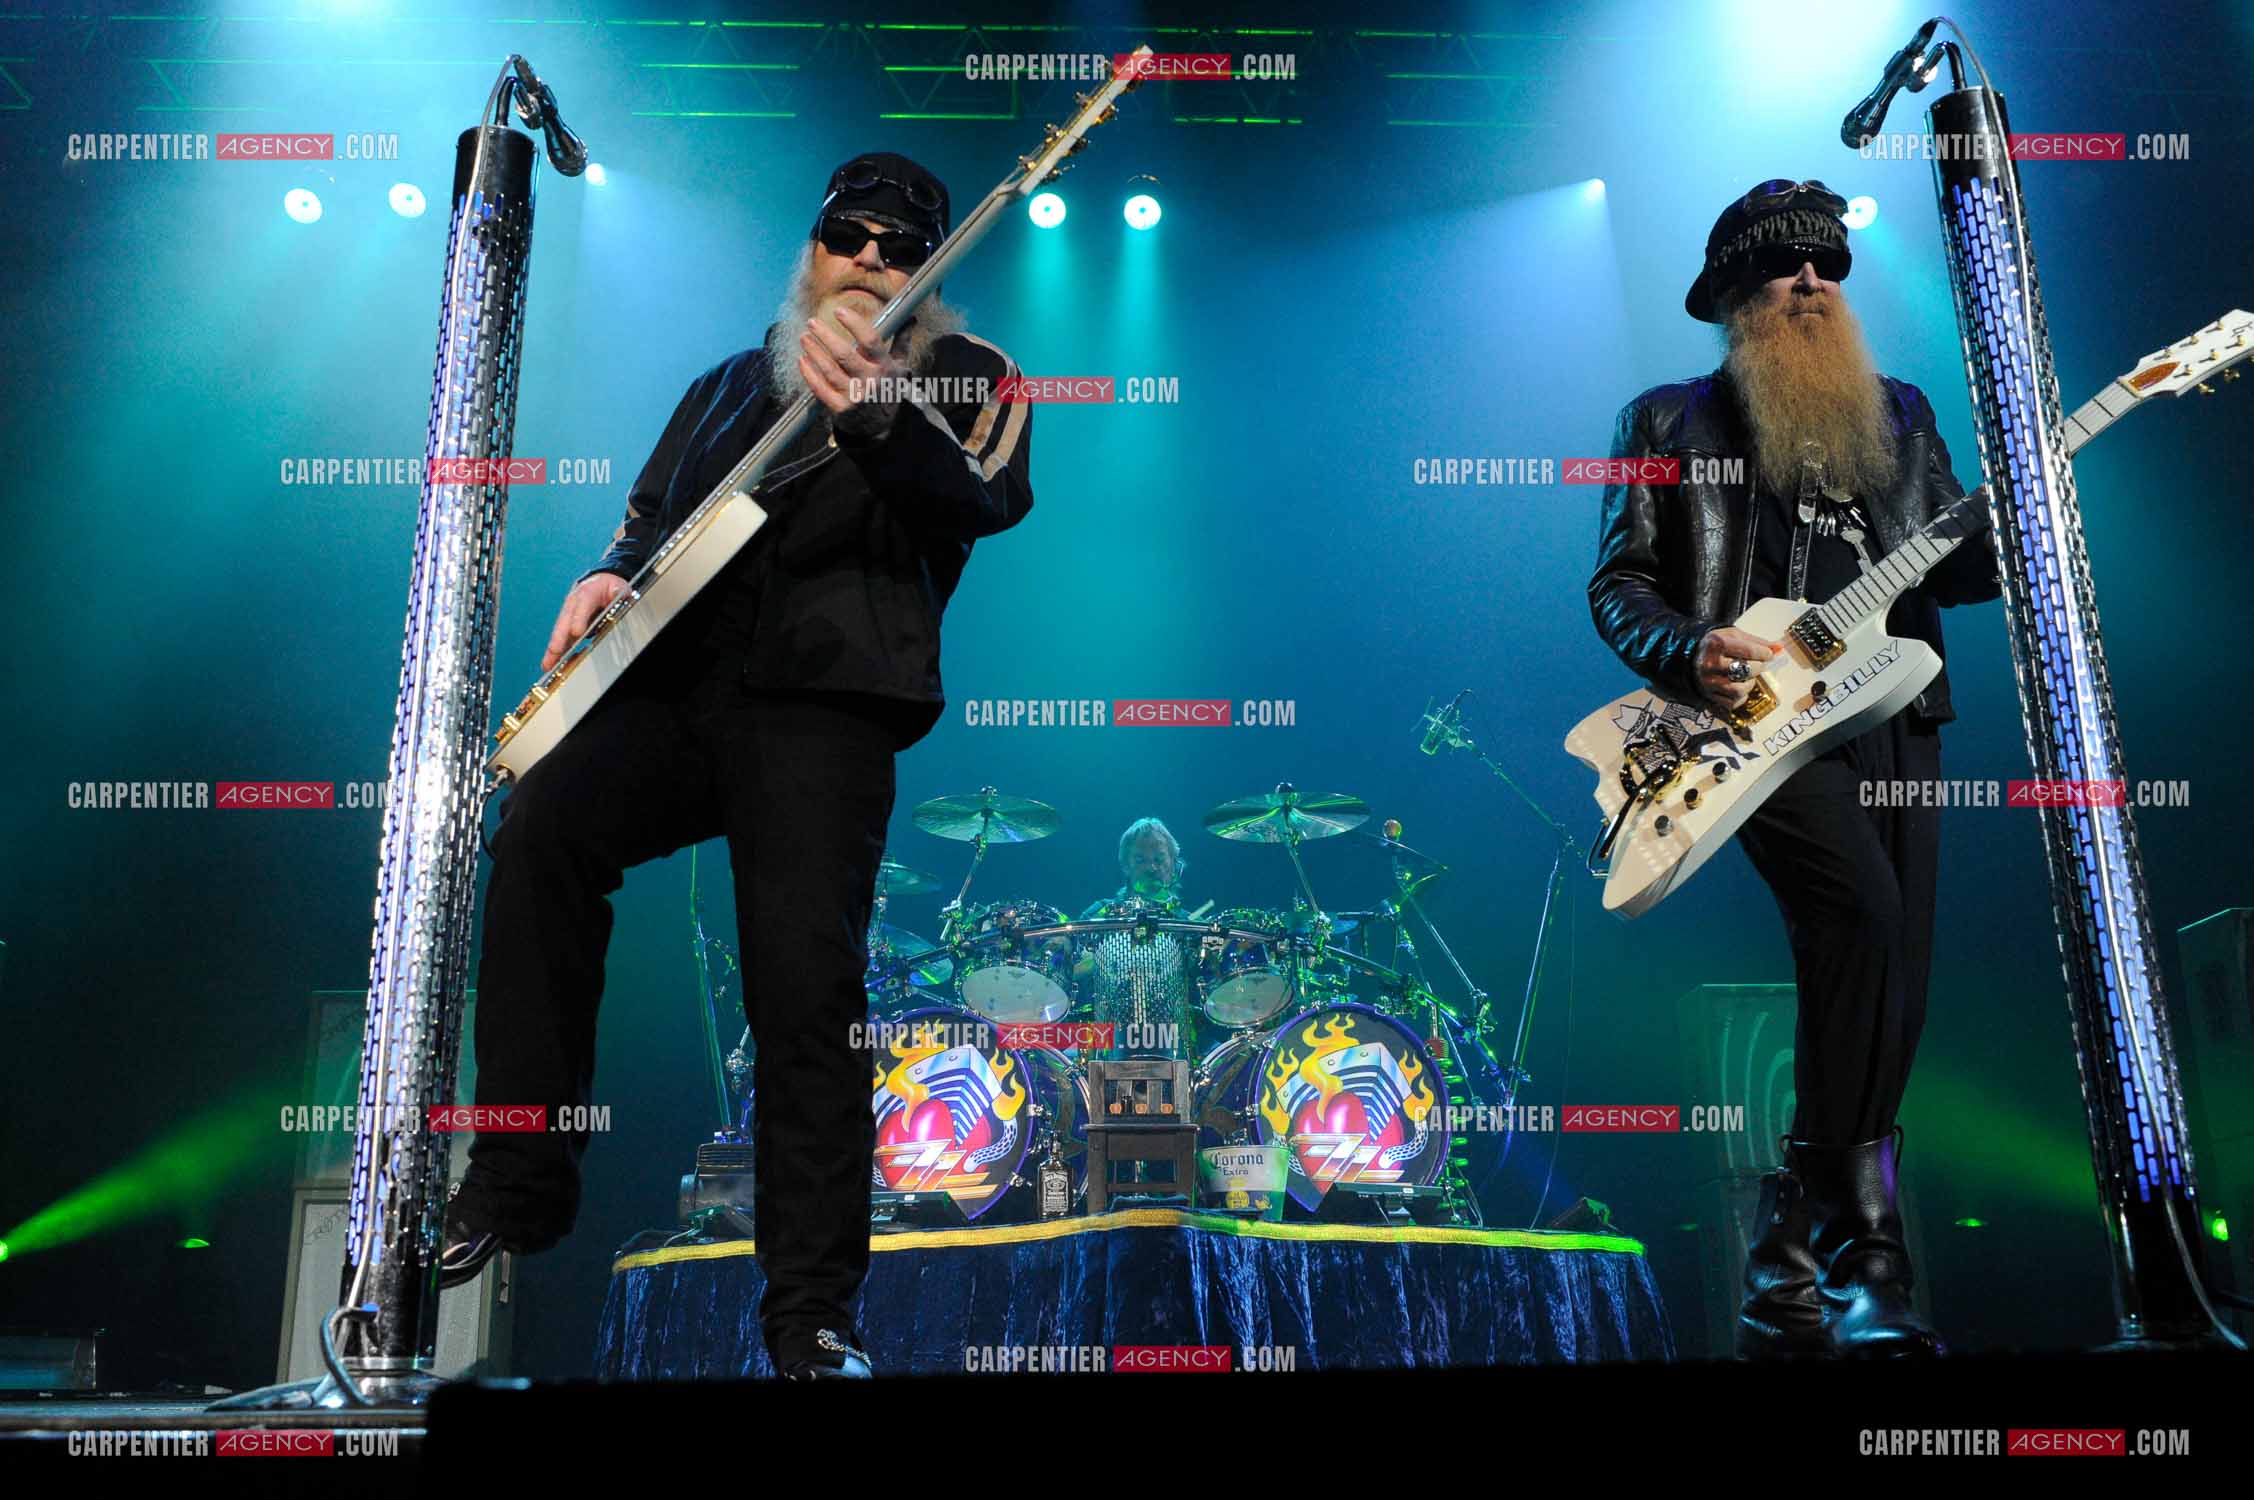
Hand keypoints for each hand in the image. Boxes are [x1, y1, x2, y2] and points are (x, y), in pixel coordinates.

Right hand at [543, 571, 629, 671]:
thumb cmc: (609, 587)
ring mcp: (569, 615)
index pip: (583, 605)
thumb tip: (621, 594)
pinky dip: (557, 652)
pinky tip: (553, 665)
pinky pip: (563, 640)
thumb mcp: (617, 586)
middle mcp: (573, 603)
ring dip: (553, 649)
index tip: (577, 632)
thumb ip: (619, 593)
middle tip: (555, 651)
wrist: (600, 583)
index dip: (579, 618)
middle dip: (559, 637)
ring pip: (560, 633)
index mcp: (587, 592)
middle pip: (565, 621)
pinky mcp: (569, 626)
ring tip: (548, 665)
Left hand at [800, 304, 904, 438]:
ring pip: (829, 370)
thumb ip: (902, 342)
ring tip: (804, 337)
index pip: (870, 341)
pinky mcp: (840, 409)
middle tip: (812, 322)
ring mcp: (854, 396)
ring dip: (814, 351)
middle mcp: (870, 381)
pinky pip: (820, 388)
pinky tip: (802, 360)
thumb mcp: (900, 367)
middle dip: (825, 336)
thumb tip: (910, 319)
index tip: (839, 311)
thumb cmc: (888, 390)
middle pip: (844, 354)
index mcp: (884, 367)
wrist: (882, 428)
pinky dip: (809, 373)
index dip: (854, 324)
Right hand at [1696, 626, 1782, 710]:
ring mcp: (1708, 681)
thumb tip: (1779, 648)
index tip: (1768, 654)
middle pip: (1745, 670)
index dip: (1764, 653)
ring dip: (1750, 684)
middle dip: (1758, 667)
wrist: (1692, 656)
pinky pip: (1732, 702)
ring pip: (1739, 689)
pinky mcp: (1709, 695)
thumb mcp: (1734, 636)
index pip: (1748, 651)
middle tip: (1757, 664)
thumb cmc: (1716, 645)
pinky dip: (1741, 697)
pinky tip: (1739, 686)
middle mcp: (1710, 663)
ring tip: (1748, 677)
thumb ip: (1757, 642)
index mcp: (1716, 644)